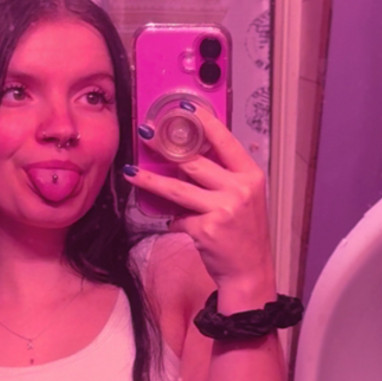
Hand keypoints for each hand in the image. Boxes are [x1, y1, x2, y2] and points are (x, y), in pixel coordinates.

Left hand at [125, 105, 277, 307]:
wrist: (249, 271)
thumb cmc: (243, 234)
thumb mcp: (244, 198)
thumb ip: (223, 176)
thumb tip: (187, 156)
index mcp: (250, 176)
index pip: (225, 141)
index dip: (204, 122)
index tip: (185, 109)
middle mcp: (239, 190)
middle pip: (194, 161)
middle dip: (165, 147)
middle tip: (146, 134)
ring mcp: (222, 210)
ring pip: (177, 188)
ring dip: (150, 180)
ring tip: (131, 172)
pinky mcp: (205, 229)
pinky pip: (178, 218)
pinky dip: (174, 221)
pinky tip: (179, 225)